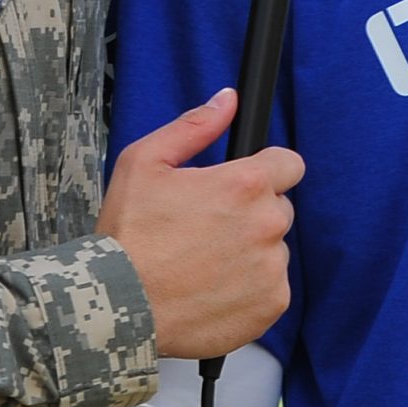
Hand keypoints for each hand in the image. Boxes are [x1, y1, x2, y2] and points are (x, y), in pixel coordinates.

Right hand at [99, 90, 301, 359]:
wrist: (118, 307)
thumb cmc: (128, 235)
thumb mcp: (144, 163)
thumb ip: (194, 126)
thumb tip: (229, 99)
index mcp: (245, 184)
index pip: (289, 165)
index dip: (265, 171)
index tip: (241, 186)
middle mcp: (268, 224)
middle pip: (278, 208)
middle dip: (251, 214)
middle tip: (207, 229)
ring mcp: (272, 268)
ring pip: (273, 250)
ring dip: (250, 253)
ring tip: (204, 264)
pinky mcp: (271, 305)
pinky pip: (272, 288)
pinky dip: (250, 290)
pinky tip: (212, 290)